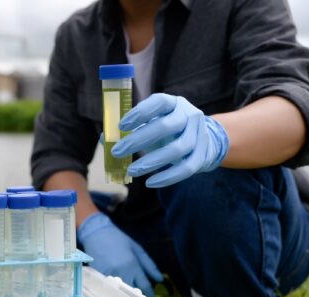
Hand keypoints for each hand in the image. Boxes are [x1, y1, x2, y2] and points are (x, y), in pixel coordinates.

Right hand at [77, 212, 162, 296]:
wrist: (97, 232)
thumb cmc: (119, 239)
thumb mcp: (137, 249)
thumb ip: (149, 265)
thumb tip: (160, 280)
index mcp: (133, 265)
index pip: (145, 286)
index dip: (150, 296)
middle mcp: (122, 271)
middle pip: (133, 292)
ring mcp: (109, 274)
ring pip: (120, 292)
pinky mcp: (98, 275)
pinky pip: (108, 287)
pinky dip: (113, 291)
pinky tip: (115, 294)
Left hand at [111, 93, 229, 187]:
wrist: (202, 140)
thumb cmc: (167, 131)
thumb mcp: (150, 124)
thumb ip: (129, 129)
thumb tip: (105, 138)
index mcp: (173, 103)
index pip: (159, 102)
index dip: (140, 113)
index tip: (121, 125)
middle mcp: (189, 115)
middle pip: (165, 127)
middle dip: (138, 140)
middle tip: (117, 152)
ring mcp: (199, 135)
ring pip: (177, 149)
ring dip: (152, 161)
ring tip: (131, 171)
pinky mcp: (203, 156)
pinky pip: (186, 168)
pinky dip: (167, 177)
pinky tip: (150, 183)